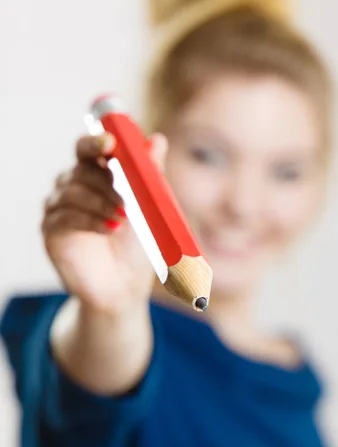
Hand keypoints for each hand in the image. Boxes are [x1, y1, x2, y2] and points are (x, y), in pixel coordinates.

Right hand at [42, 132, 167, 313]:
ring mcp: (59, 208)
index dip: (97, 141)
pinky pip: (65, 216)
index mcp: (96, 176)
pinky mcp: (52, 230)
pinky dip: (89, 220)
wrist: (125, 286)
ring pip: (72, 191)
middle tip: (128, 200)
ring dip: (101, 203)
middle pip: (82, 169)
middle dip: (107, 181)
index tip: (111, 143)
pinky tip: (108, 230)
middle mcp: (73, 187)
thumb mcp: (149, 209)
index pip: (88, 148)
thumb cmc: (137, 247)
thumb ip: (150, 175)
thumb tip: (157, 140)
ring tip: (122, 220)